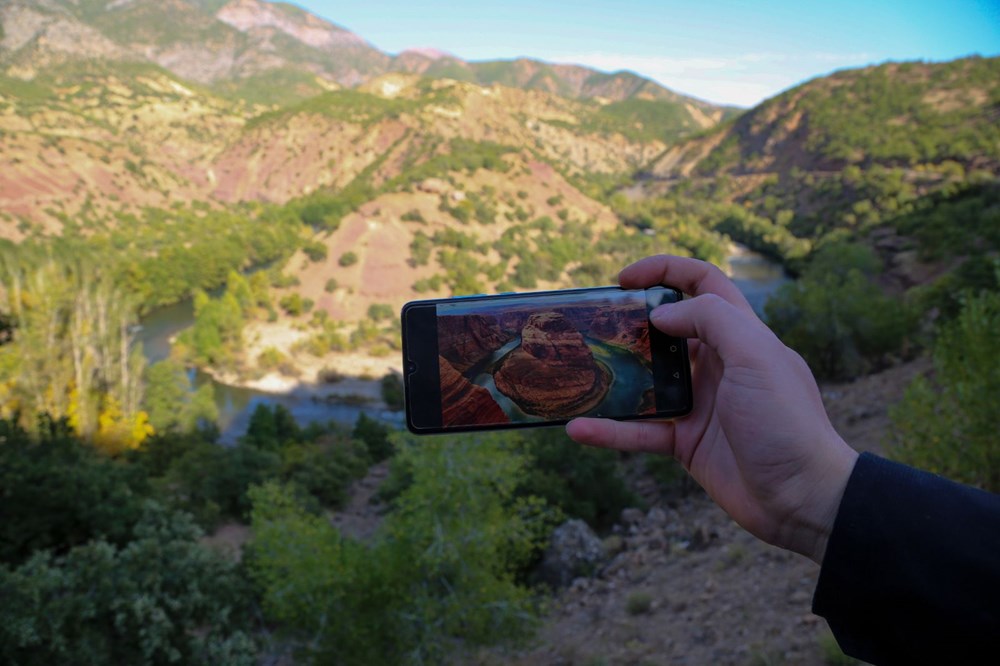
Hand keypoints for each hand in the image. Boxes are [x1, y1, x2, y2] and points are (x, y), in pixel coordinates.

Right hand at [567, 255, 857, 563]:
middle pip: (666, 330)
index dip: (664, 271)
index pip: (702, 284)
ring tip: (577, 372)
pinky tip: (579, 429)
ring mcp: (698, 404)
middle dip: (629, 322)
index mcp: (741, 335)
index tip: (623, 279)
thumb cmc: (787, 421)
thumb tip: (661, 315)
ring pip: (646, 381)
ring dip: (612, 377)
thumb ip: (712, 320)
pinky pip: (639, 432)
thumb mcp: (757, 357)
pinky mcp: (685, 442)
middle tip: (593, 325)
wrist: (803, 498)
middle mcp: (717, 364)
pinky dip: (610, 431)